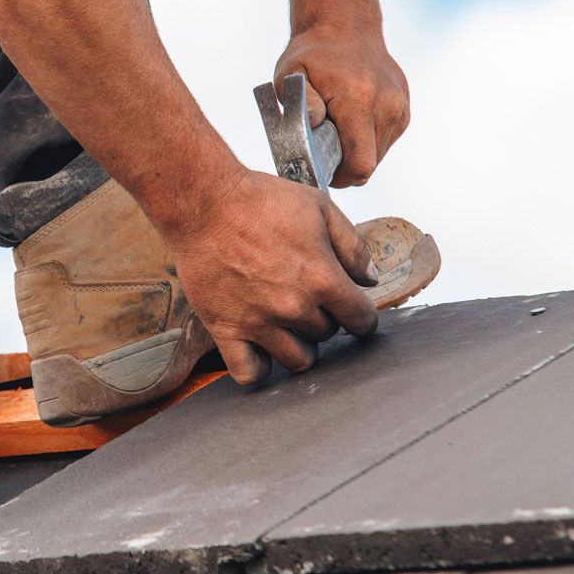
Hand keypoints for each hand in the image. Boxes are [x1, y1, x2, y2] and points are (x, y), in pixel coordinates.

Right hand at [159, 168, 380, 384]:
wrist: (203, 203)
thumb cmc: (258, 201)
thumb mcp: (320, 208)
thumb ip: (353, 246)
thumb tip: (370, 279)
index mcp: (322, 278)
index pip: (361, 319)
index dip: (362, 315)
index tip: (353, 311)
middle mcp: (294, 307)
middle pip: (327, 335)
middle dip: (325, 319)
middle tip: (310, 299)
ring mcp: (259, 322)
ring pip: (297, 360)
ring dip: (300, 345)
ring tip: (289, 325)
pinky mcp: (226, 329)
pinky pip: (250, 372)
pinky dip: (260, 369)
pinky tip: (262, 350)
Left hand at [275, 21, 409, 186]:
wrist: (347, 26)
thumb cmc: (313, 54)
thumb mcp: (291, 73)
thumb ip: (301, 103)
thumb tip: (316, 125)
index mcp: (359, 99)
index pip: (361, 163)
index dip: (341, 177)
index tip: (323, 172)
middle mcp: (387, 105)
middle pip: (370, 164)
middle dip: (346, 166)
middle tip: (323, 151)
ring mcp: (400, 108)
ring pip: (379, 155)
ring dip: (357, 153)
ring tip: (336, 132)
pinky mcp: (405, 110)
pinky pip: (385, 141)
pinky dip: (367, 140)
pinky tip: (351, 122)